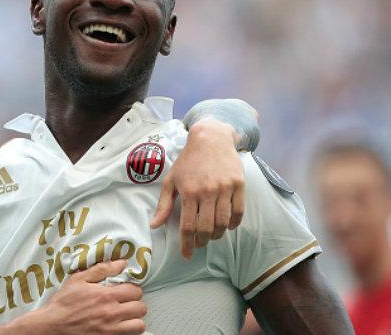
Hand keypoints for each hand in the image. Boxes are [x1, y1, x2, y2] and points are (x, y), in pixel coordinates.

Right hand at [0, 260, 145, 334]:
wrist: (54, 324)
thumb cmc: (64, 302)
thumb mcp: (79, 279)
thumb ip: (102, 269)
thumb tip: (121, 263)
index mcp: (106, 295)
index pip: (135, 291)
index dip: (132, 289)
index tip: (125, 290)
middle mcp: (112, 312)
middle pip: (141, 308)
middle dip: (135, 303)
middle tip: (126, 302)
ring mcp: (111, 328)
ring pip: (139, 324)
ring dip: (134, 319)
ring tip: (125, 315)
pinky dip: (128, 330)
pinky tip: (120, 325)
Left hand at [151, 119, 244, 258]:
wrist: (210, 138)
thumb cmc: (188, 161)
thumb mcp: (171, 180)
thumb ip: (164, 204)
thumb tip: (154, 225)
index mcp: (189, 191)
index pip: (188, 226)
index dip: (187, 244)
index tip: (187, 254)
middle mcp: (208, 191)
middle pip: (206, 228)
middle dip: (202, 241)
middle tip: (199, 243)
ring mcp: (225, 188)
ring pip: (223, 223)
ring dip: (217, 234)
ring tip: (211, 235)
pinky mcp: (239, 185)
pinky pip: (238, 212)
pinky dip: (233, 224)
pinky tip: (227, 225)